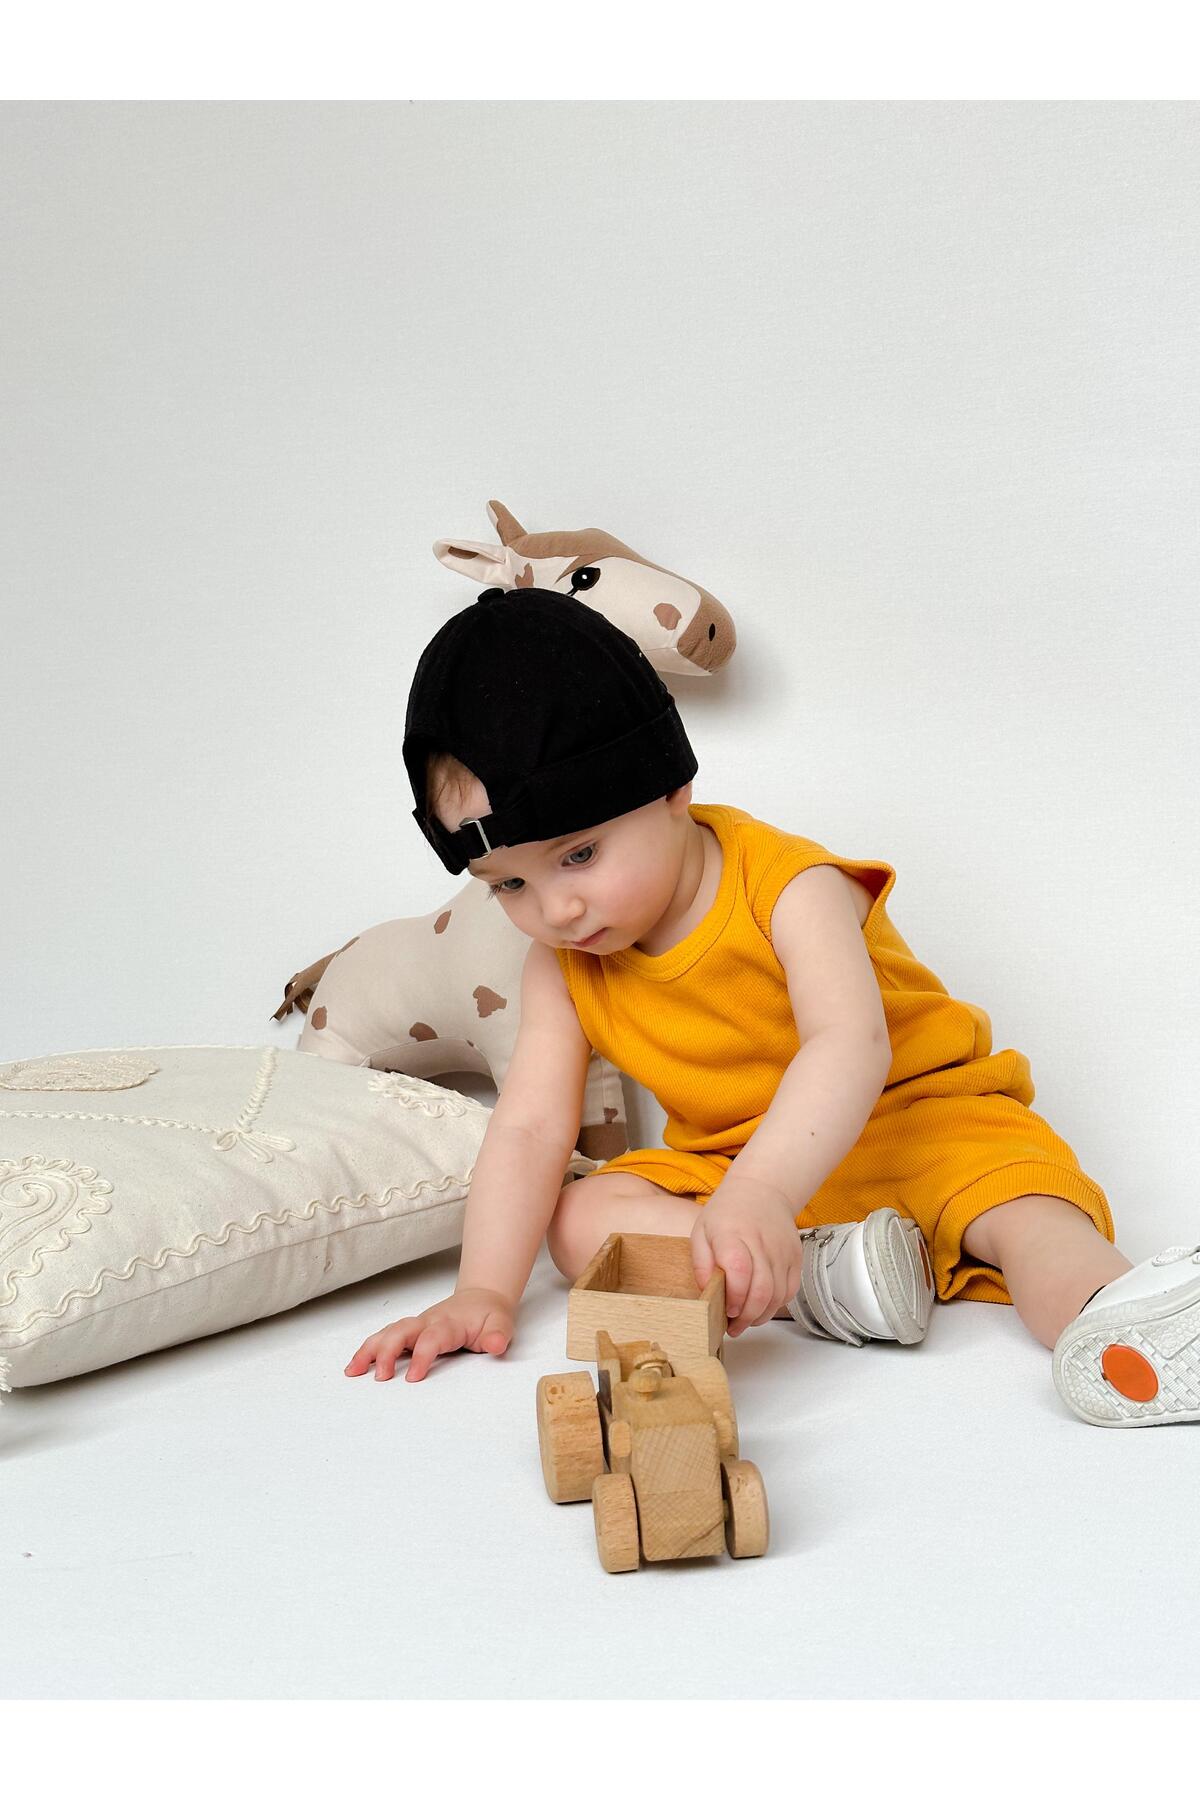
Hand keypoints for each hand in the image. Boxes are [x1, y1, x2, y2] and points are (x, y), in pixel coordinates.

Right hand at [343, 1287, 514, 1383]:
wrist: (482, 1298)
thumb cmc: (488, 1314)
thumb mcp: (501, 1323)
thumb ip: (497, 1335)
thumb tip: (495, 1344)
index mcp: (448, 1323)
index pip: (431, 1338)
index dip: (422, 1356)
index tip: (414, 1378)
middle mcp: (427, 1322)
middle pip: (401, 1331)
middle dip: (387, 1352)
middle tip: (380, 1377)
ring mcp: (416, 1325)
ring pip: (388, 1333)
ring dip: (369, 1350)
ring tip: (352, 1371)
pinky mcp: (409, 1331)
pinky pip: (385, 1337)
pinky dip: (368, 1350)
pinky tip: (354, 1366)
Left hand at [690, 1174, 803, 1337]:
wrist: (762, 1190)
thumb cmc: (727, 1213)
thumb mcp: (701, 1232)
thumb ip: (701, 1264)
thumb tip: (707, 1294)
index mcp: (733, 1234)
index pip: (739, 1270)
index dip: (734, 1296)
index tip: (725, 1310)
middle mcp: (761, 1242)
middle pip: (761, 1290)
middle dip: (747, 1316)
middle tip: (733, 1326)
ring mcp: (782, 1250)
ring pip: (777, 1296)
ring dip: (760, 1315)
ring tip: (745, 1320)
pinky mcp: (795, 1257)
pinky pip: (789, 1291)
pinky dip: (775, 1305)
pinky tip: (761, 1306)